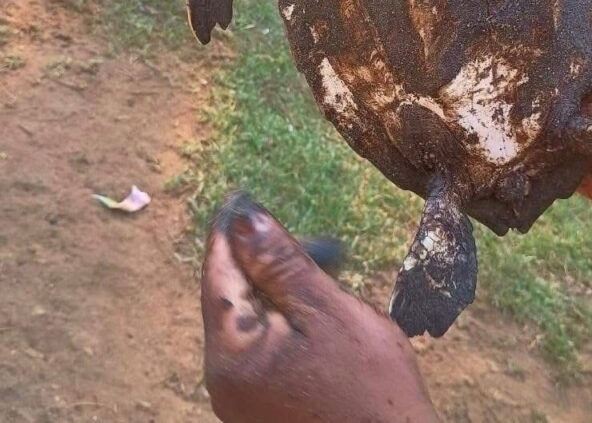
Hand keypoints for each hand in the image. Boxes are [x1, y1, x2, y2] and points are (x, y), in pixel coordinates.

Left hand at [202, 193, 437, 422]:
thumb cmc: (369, 386)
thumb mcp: (326, 309)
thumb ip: (280, 261)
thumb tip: (243, 216)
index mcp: (231, 355)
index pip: (218, 274)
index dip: (230, 230)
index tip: (240, 195)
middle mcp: (224, 379)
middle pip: (233, 297)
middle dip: (265, 261)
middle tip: (311, 242)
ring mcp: (242, 396)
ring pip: (251, 319)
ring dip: (280, 288)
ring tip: (325, 272)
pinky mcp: (264, 403)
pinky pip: (264, 345)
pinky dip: (286, 318)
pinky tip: (319, 312)